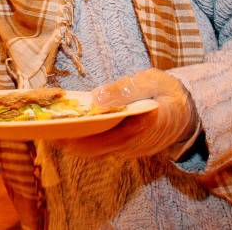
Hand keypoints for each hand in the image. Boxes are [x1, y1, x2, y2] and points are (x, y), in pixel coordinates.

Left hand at [56, 68, 198, 159]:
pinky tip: (66, 131)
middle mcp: (136, 144)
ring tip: (49, 130)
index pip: (111, 136)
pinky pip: (100, 149)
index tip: (62, 132)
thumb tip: (97, 99)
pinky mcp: (125, 150)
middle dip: (71, 141)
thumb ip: (125, 89)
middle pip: (98, 148)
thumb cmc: (165, 92)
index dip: (84, 136)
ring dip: (73, 143)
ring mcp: (131, 150)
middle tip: (45, 131)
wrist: (186, 111)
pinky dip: (82, 142)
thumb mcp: (150, 80)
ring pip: (96, 151)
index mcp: (146, 126)